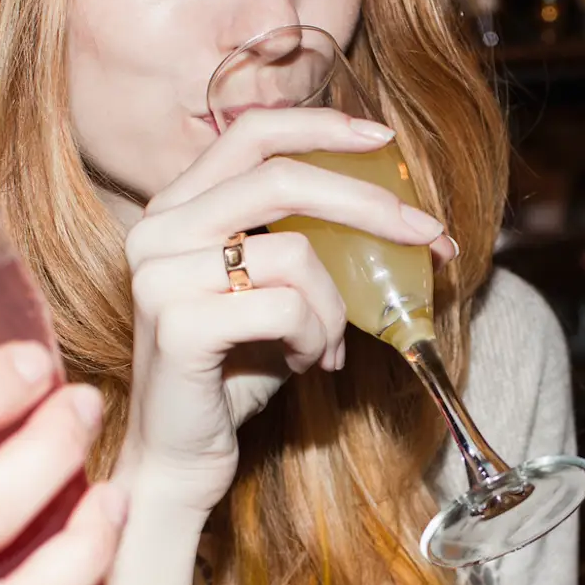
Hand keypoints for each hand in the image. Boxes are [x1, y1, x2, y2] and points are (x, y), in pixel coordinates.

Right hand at [117, 107, 447, 514]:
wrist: (183, 458)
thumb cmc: (235, 372)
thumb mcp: (275, 291)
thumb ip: (306, 240)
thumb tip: (395, 208)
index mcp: (175, 209)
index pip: (250, 133)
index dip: (321, 126)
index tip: (383, 140)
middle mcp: (157, 231)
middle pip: (282, 179)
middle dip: (369, 205)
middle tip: (427, 236)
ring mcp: (159, 276)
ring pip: (295, 254)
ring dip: (337, 308)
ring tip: (328, 347)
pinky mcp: (176, 324)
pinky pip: (286, 308)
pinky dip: (317, 338)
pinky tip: (307, 364)